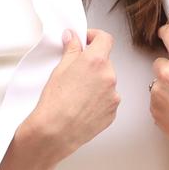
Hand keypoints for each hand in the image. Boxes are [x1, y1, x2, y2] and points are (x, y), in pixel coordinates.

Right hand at [22, 29, 119, 163]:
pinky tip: (82, 106)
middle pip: (105, 62)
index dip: (95, 37)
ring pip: (107, 82)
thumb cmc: (54, 103)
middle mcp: (110, 76)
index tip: (86, 41)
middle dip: (93, 64)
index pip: (105, 39)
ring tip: (77, 95)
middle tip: (75, 73)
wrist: (55, 132)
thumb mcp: (60, 69)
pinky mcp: (113, 112)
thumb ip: (71, 49)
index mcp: (97, 61)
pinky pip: (108, 100)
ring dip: (96, 83)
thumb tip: (73, 37)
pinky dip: (98, 100)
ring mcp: (114, 95)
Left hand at [149, 24, 168, 160]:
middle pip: (159, 62)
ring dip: (165, 89)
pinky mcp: (152, 108)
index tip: (164, 33)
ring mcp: (157, 91)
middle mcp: (167, 73)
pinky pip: (155, 100)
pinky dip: (163, 104)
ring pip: (156, 83)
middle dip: (167, 70)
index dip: (166, 34)